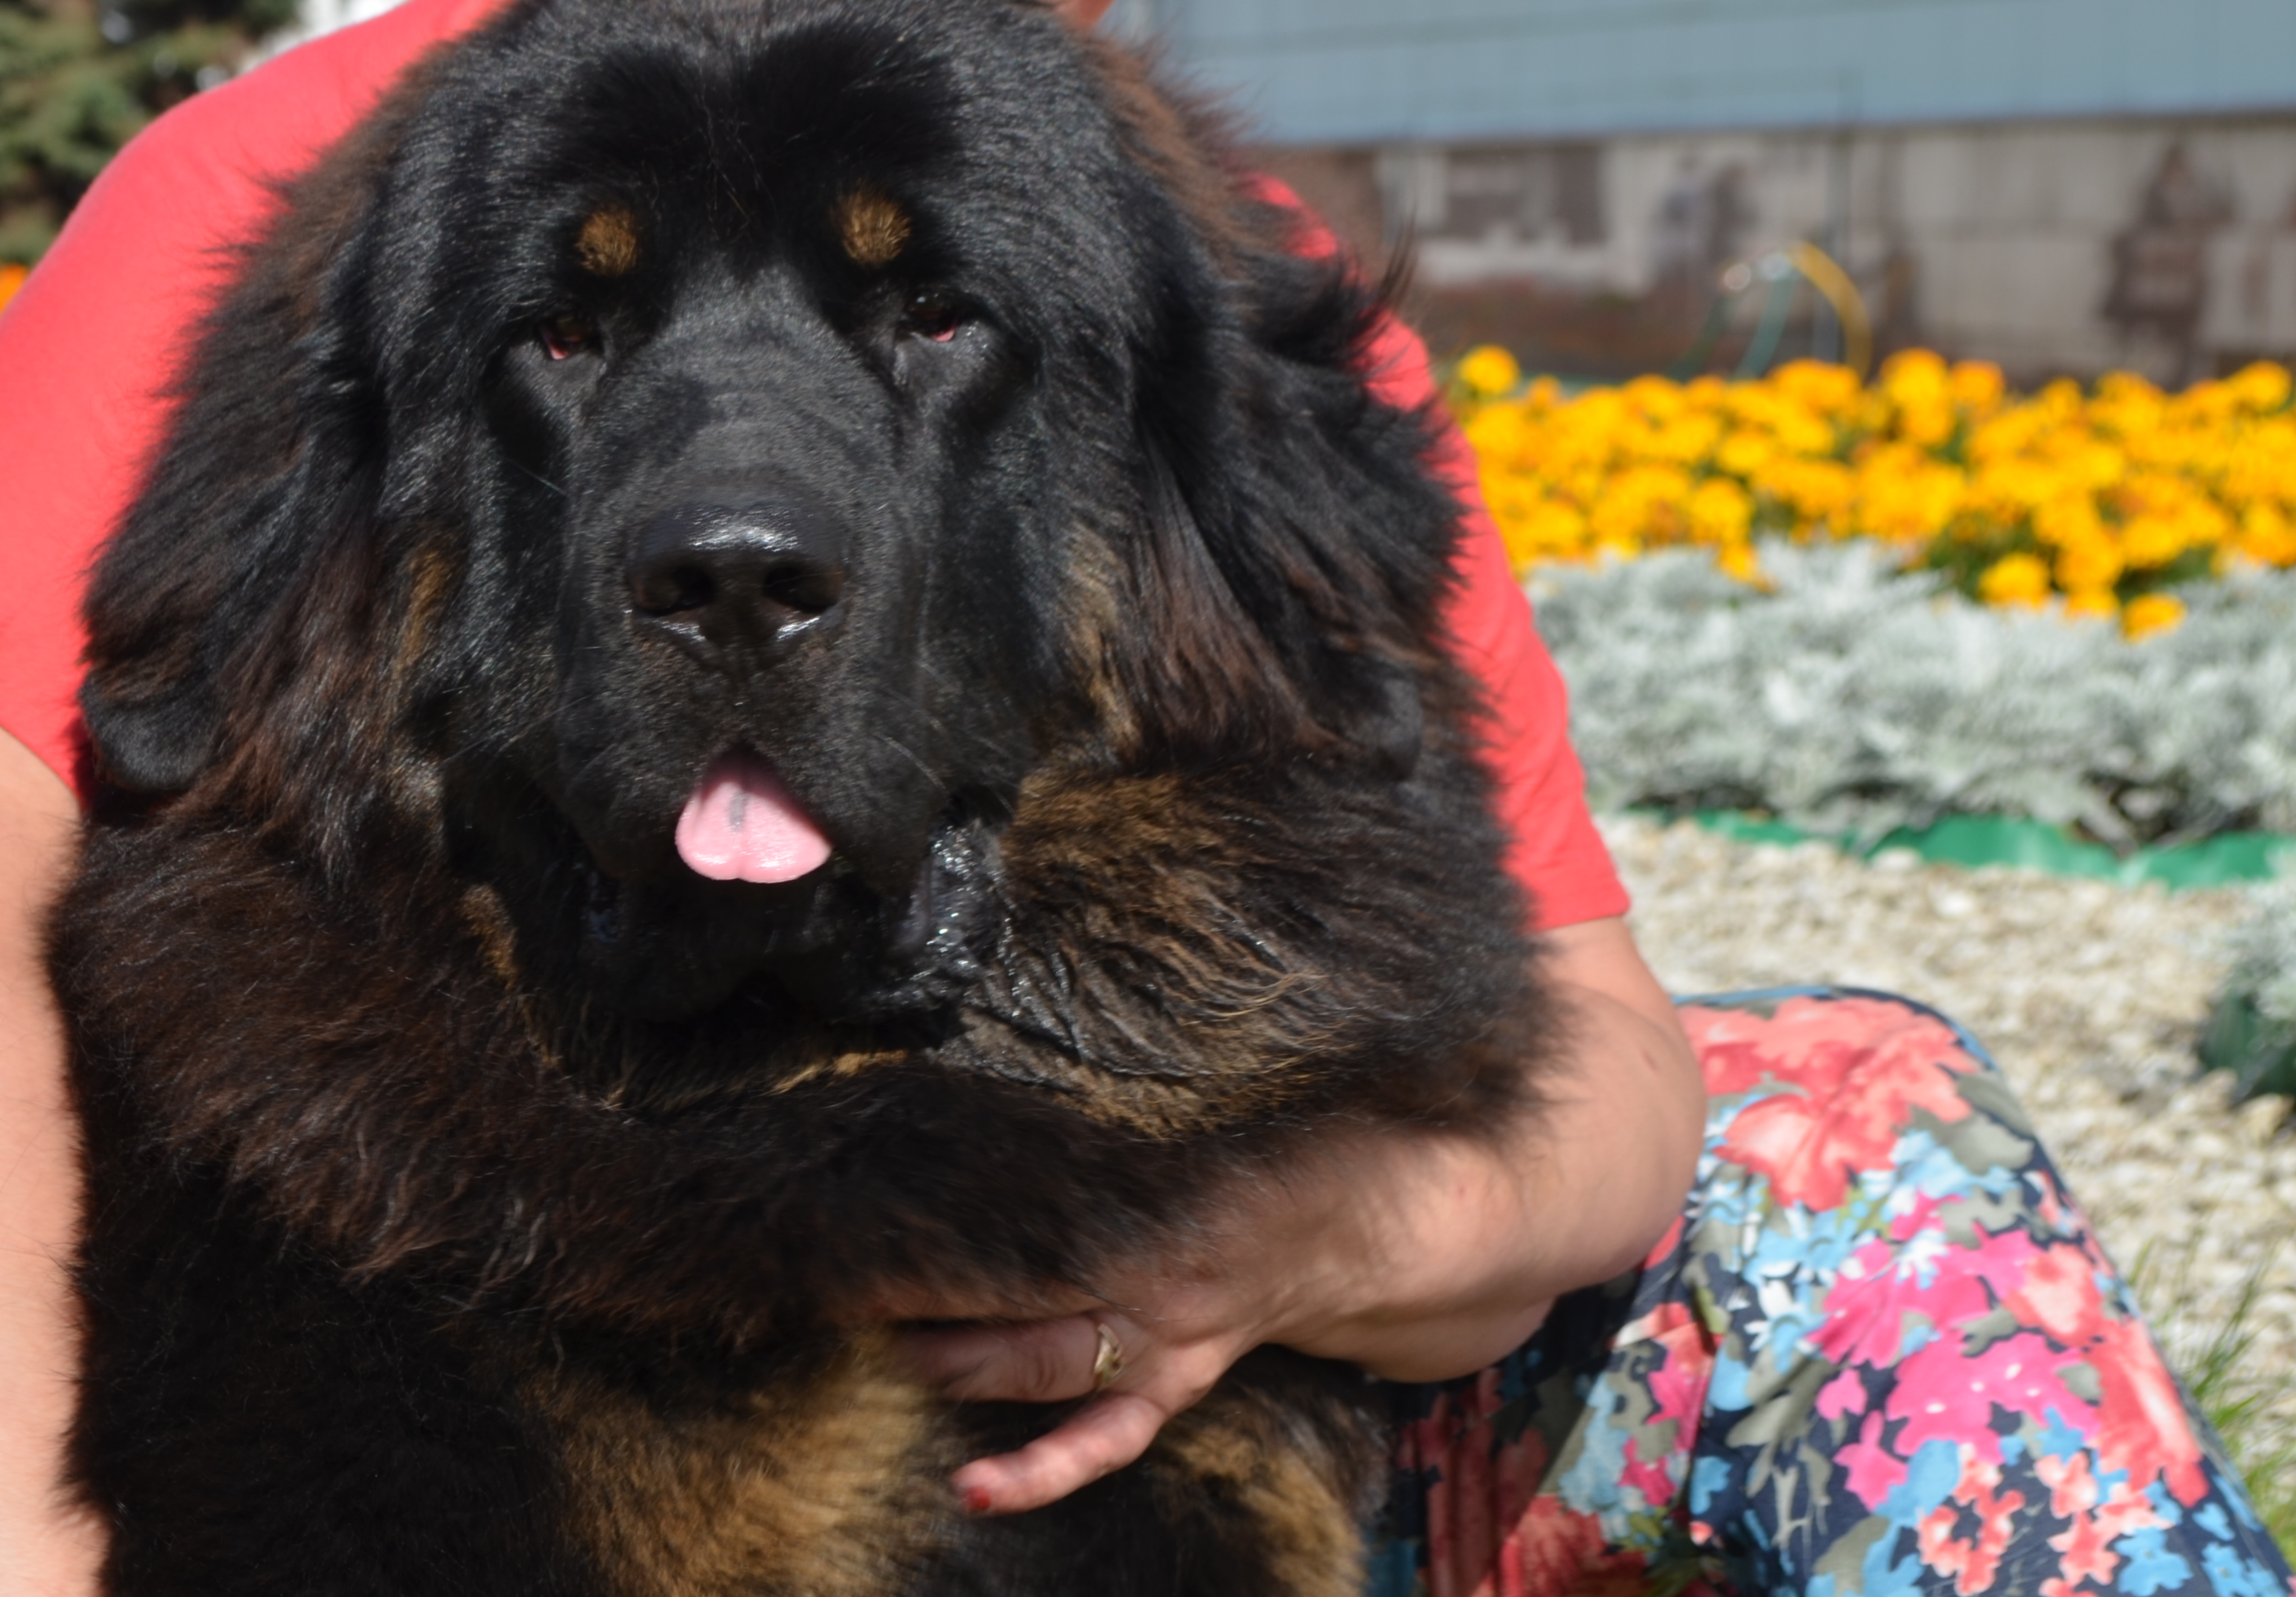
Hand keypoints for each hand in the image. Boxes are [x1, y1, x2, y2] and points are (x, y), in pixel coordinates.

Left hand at [887, 918, 1707, 1516]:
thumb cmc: (1355, 1084)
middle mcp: (1175, 1244)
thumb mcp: (1287, 1012)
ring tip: (873, 1338)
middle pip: (1036, 1265)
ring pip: (1056, 1355)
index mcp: (1186, 1156)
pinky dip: (1049, 1464)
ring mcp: (1185, 1317)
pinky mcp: (1193, 1358)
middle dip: (933, 1267)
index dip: (966, 1162)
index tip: (874, 1138)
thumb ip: (1209, 950)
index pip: (1055, 1166)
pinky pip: (1118, 1426)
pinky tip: (973, 1486)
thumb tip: (1148, 810)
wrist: (1459, 1189)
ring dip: (962, 1353)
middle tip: (836, 1252)